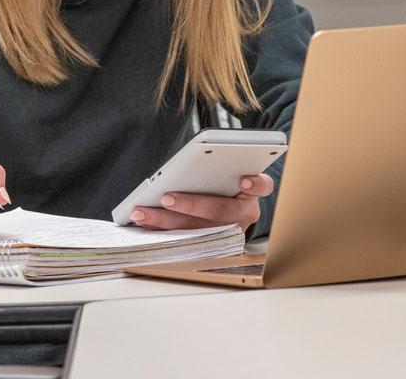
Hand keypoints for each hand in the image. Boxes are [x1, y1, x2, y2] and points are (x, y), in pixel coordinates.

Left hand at [128, 174, 273, 230]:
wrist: (227, 204)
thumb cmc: (223, 182)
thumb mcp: (227, 171)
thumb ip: (218, 166)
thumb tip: (193, 161)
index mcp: (253, 192)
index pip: (263, 186)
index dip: (255, 184)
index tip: (244, 180)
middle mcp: (244, 214)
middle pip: (221, 211)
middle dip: (191, 206)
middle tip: (166, 198)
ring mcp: (228, 232)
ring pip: (198, 230)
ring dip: (166, 221)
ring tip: (142, 212)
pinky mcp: (210, 244)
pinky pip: (184, 240)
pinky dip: (162, 232)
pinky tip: (145, 224)